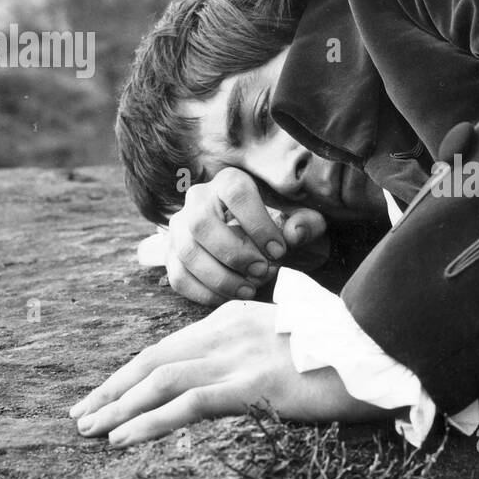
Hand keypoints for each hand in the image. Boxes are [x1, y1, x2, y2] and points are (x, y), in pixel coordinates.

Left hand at [69, 300, 381, 445]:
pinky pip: (188, 404)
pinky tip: (123, 438)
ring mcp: (242, 355)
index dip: (132, 370)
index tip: (106, 392)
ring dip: (118, 406)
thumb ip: (259, 351)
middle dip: (113, 387)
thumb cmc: (347, 355)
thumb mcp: (293, 344)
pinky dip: (149, 421)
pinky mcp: (254, 384)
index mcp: (238, 316)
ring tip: (89, 429)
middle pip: (155, 358)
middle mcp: (232, 329)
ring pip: (161, 379)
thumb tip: (239, 379)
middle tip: (81, 413)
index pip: (171, 345)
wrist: (384, 352)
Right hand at [165, 166, 328, 305]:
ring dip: (220, 278)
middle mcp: (198, 198)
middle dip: (234, 254)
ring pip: (187, 252)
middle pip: (202, 224)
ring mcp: (179, 227)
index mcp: (230, 181)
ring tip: (249, 290)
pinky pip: (179, 276)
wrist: (258, 243)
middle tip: (262, 271)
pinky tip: (230, 297)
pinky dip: (204, 293)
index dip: (258, 225)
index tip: (279, 251)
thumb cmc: (279, 228)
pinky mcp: (172, 254)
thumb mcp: (301, 222)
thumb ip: (306, 224)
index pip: (237, 194)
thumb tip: (296, 232)